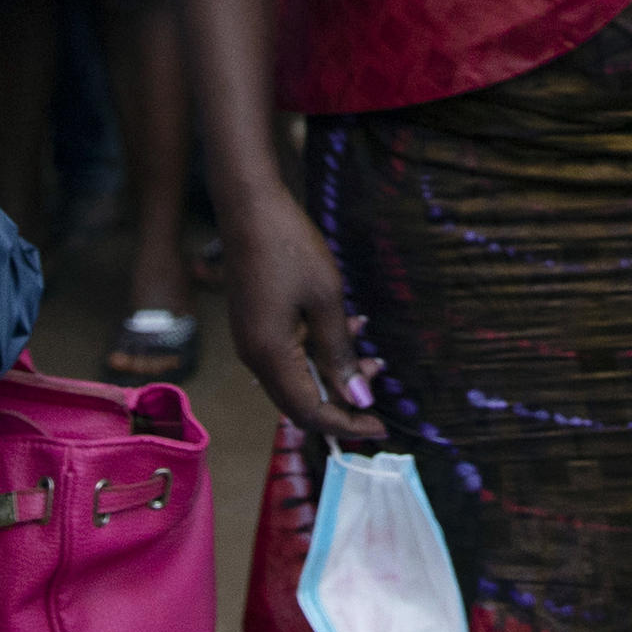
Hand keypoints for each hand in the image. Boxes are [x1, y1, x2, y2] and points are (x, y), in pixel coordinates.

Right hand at [221, 190, 382, 447]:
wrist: (250, 207)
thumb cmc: (290, 249)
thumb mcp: (326, 300)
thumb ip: (340, 353)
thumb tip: (359, 399)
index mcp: (269, 357)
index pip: (309, 413)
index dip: (347, 424)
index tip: (382, 425)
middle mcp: (254, 357)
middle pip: (301, 401)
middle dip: (344, 399)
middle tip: (380, 382)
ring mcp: (252, 341)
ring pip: (297, 377)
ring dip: (335, 371)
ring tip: (372, 355)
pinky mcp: (255, 324)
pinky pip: (290, 354)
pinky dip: (320, 351)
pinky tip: (349, 327)